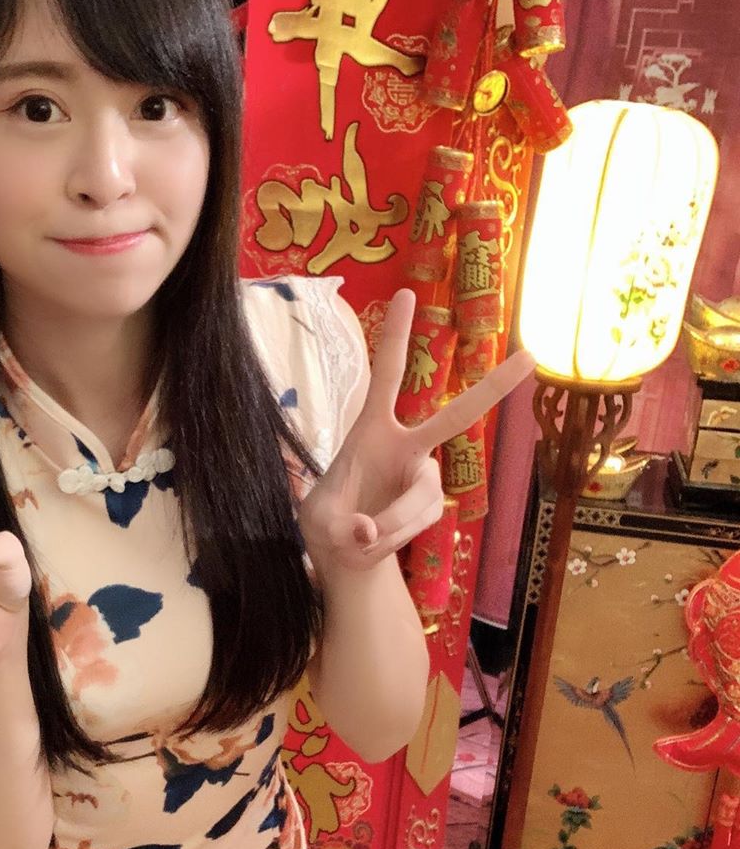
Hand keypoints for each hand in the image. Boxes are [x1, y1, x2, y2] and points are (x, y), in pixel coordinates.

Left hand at [298, 288, 536, 576]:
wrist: (347, 555)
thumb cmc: (328, 522)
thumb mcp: (319, 521)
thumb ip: (341, 524)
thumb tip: (369, 531)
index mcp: (372, 429)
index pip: (386, 374)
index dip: (395, 335)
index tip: (407, 293)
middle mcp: (407, 446)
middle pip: (457, 416)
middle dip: (493, 387)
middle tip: (529, 356)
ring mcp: (425, 477)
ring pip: (421, 497)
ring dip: (391, 523)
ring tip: (361, 539)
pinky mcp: (433, 506)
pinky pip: (419, 522)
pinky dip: (395, 537)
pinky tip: (376, 543)